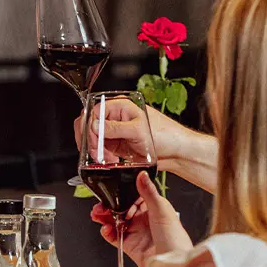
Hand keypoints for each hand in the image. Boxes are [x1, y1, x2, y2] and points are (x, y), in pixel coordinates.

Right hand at [73, 100, 191, 169]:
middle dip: (90, 140)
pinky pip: (100, 149)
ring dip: (95, 150)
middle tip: (96, 152)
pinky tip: (109, 160)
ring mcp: (115, 131)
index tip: (95, 140)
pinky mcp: (116, 144)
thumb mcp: (139, 130)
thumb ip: (115, 128)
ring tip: (105, 158)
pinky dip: (101, 156)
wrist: (175, 152)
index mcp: (121, 105)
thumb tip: (95, 126)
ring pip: (93, 138)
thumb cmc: (165, 135)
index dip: (91, 127)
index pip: (95, 112)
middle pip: (90, 124)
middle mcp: (116, 117)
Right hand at [91, 171, 192, 266]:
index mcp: (153, 207)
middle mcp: (144, 219)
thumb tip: (141, 174)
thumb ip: (148, 192)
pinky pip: (114, 237)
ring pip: (115, 221)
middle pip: (121, 208)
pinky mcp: (130, 245)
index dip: (121, 194)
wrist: (172, 263)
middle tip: (100, 206)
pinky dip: (108, 233)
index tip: (111, 192)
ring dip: (105, 218)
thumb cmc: (174, 237)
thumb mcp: (161, 209)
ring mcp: (136, 232)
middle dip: (109, 206)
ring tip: (98, 216)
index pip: (132, 196)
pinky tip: (106, 229)